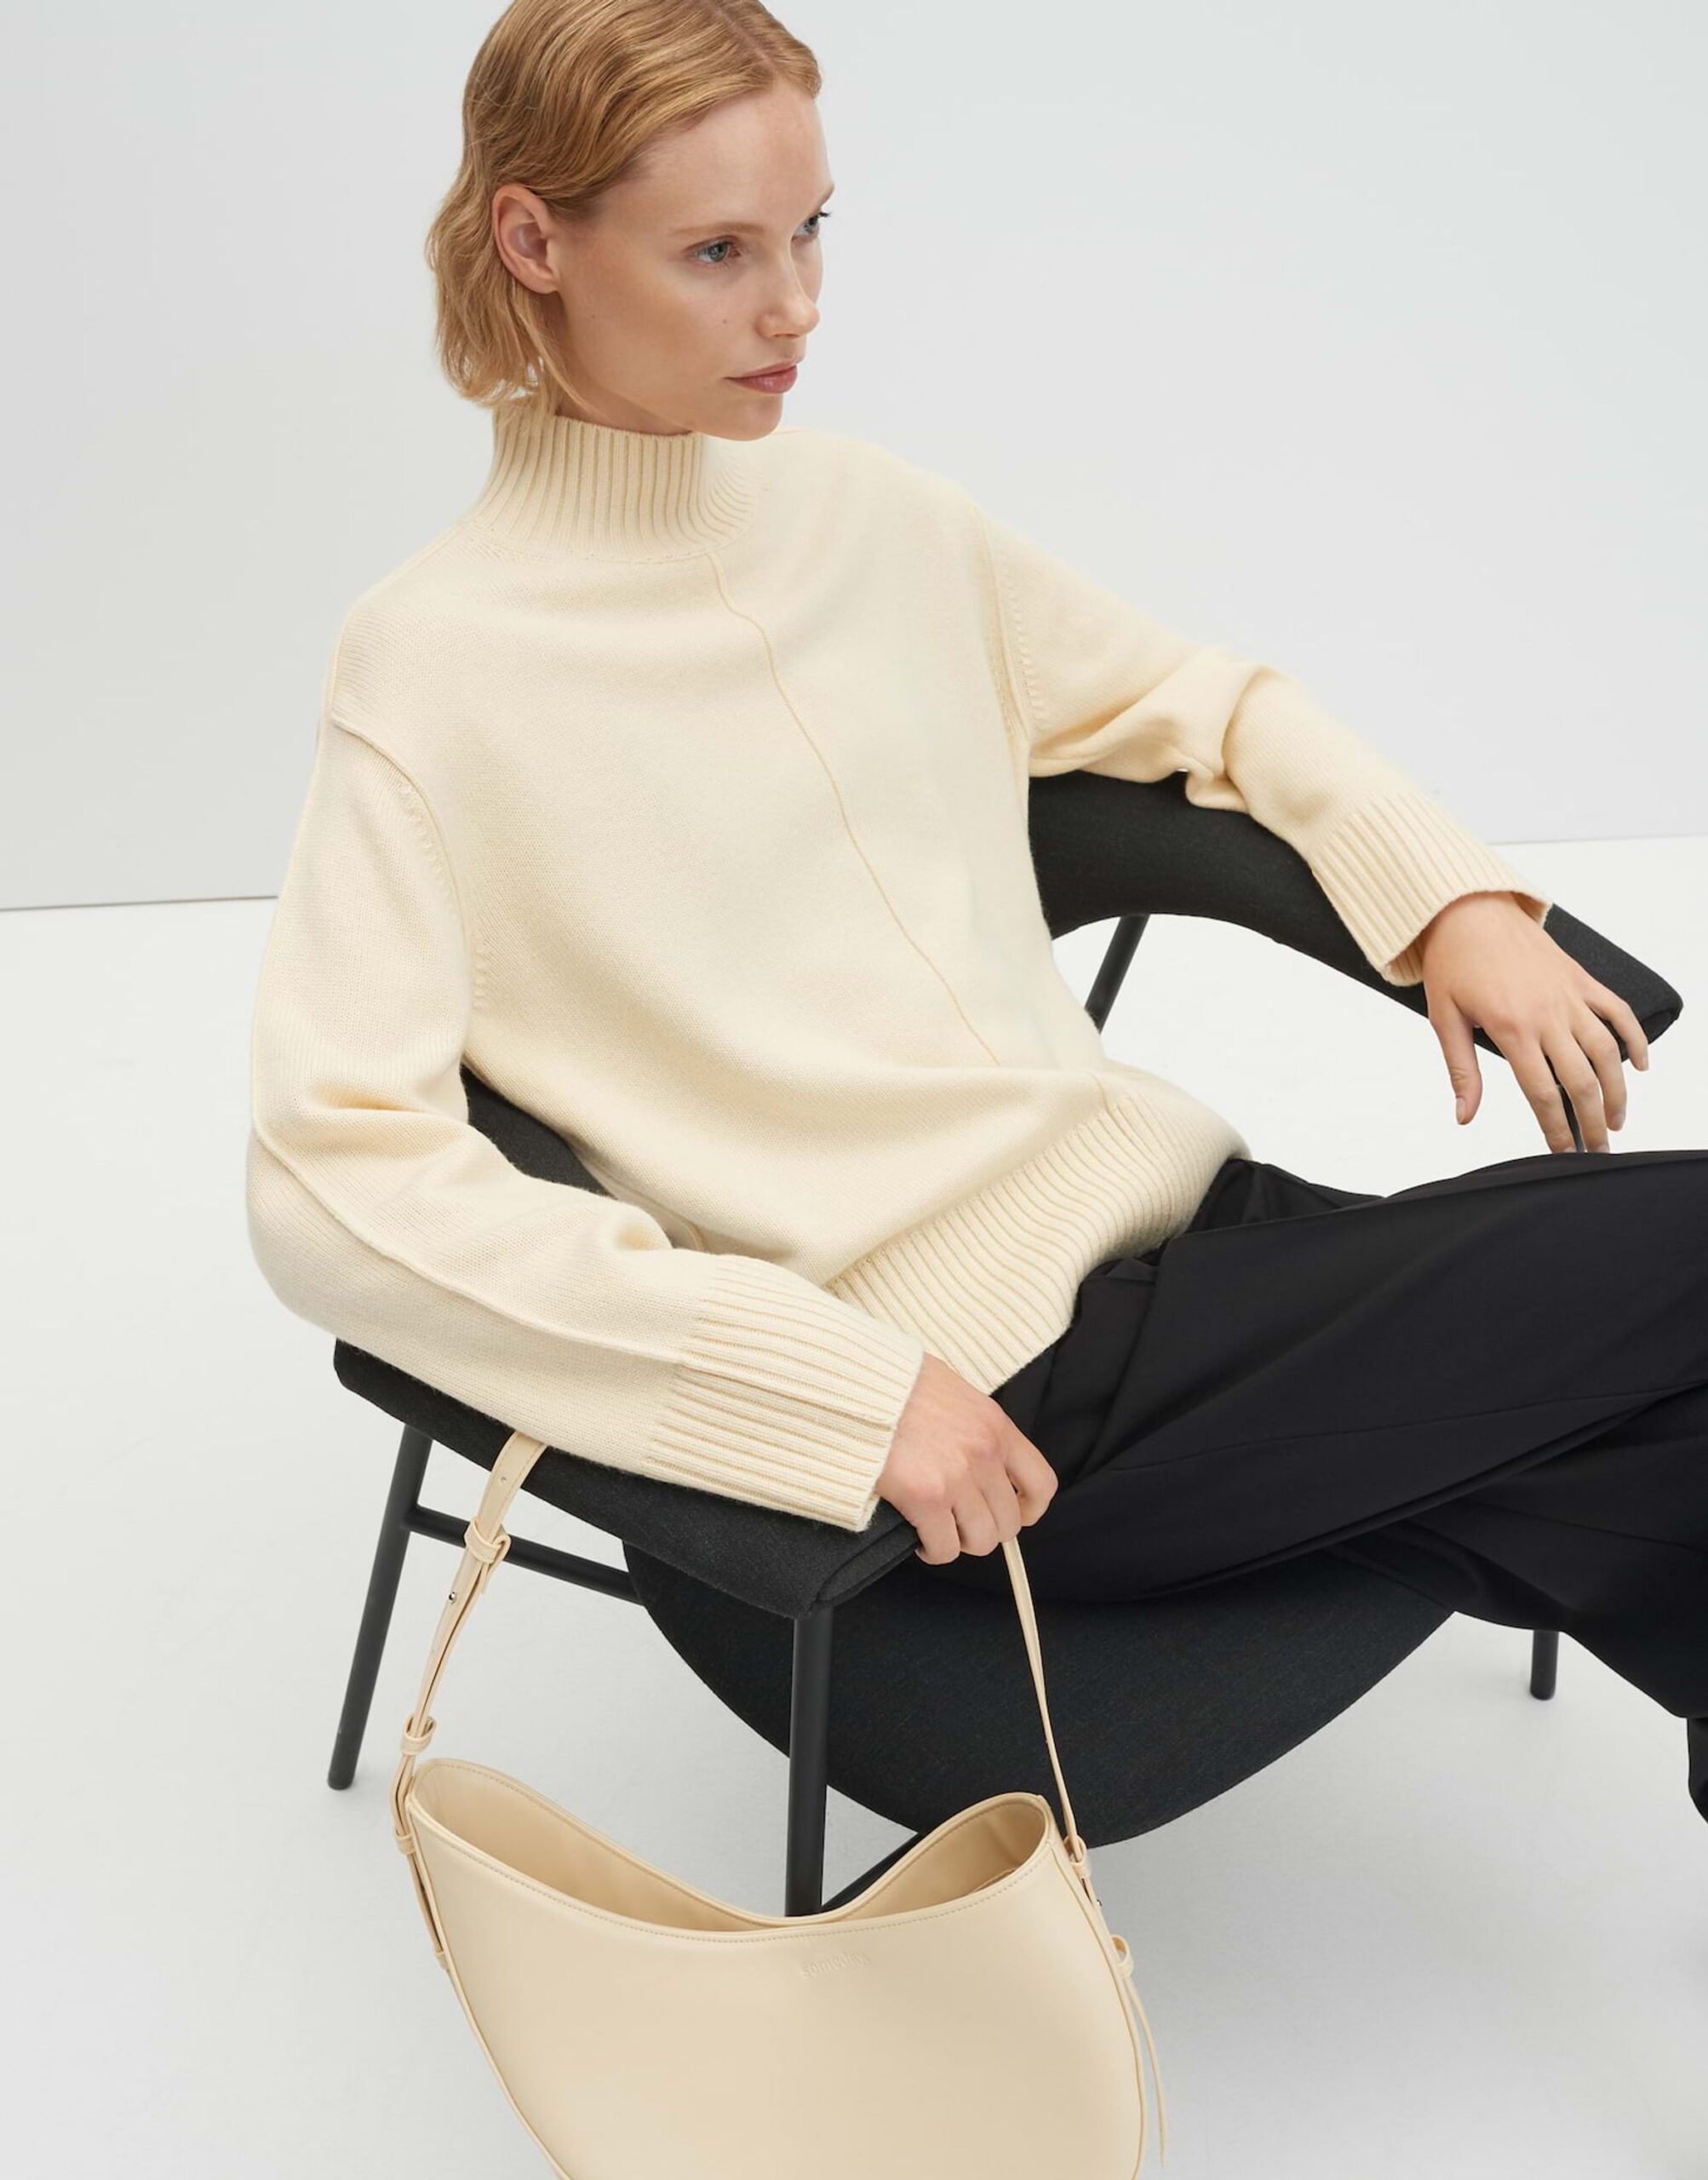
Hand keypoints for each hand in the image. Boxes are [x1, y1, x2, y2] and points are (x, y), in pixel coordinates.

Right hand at [877, 1353, 1059, 1563]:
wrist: (860, 1384)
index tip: (1015, 1515)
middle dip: (984, 1530)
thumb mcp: (954, 1393)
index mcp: (996, 1428)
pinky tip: (918, 1539)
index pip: (1041, 1483)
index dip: (1030, 1509)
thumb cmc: (898, 1384)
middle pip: (1008, 1522)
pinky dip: (932, 1551)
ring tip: (938, 1533)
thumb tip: (978, 1457)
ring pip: (980, 1540)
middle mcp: (984, 1455)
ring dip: (959, 1543)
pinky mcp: (925, 1498)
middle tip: (959, 1524)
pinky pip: (943, 1547)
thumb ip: (973, 1427)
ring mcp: (957, 1478)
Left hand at [1415, 891, 1649, 1152]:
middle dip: (1591, 1122)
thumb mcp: (1445, 1019)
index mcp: (1512, 1028)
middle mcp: (1548, 1014)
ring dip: (1617, 1090)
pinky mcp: (1581, 978)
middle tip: (1596, 1150)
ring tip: (1615, 1121)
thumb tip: (1464, 1115)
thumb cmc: (1454, 962)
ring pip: (1607, 1051)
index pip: (1542, 1093)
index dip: (1556, 1129)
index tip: (1562, 1153)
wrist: (1469, 909)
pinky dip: (1635, 1037)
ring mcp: (1570, 995)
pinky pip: (1618, 1011)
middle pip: (1582, 1080)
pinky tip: (1641, 1065)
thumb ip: (1462, 1070)